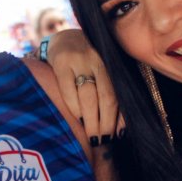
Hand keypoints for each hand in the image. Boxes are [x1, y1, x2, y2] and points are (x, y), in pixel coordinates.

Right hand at [44, 29, 120, 143]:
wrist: (63, 38)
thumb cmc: (87, 62)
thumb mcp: (102, 70)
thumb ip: (110, 91)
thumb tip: (120, 128)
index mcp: (112, 63)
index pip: (119, 94)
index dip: (120, 117)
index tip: (117, 135)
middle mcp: (99, 60)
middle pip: (106, 97)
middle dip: (105, 123)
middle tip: (102, 141)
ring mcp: (80, 60)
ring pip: (88, 97)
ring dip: (91, 120)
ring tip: (91, 136)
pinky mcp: (61, 62)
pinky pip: (68, 91)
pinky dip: (74, 108)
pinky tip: (77, 118)